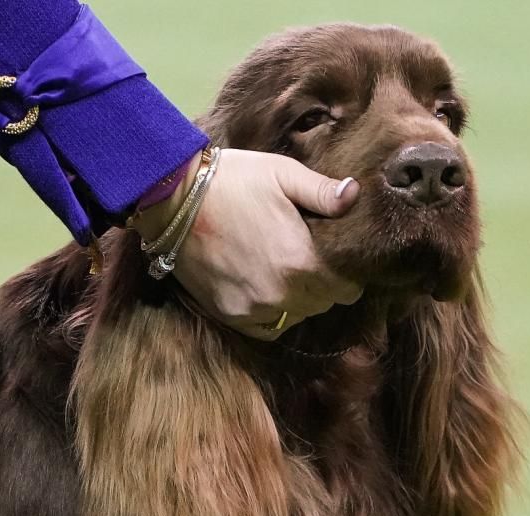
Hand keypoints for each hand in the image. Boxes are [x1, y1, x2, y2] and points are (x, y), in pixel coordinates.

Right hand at [133, 149, 362, 339]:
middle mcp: (282, 294)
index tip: (336, 256)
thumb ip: (323, 192)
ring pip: (298, 315)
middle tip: (309, 257)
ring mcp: (254, 309)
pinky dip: (274, 312)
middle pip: (324, 303)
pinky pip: (268, 326)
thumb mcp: (282, 174)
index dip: (347, 271)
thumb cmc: (233, 180)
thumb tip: (356, 196)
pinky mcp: (231, 314)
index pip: (348, 287)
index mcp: (301, 261)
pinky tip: (268, 289)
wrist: (173, 197)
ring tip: (287, 270)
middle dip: (324, 283)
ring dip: (300, 299)